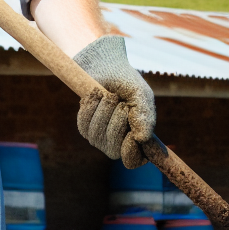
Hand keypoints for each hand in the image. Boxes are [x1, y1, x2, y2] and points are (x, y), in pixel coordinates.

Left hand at [73, 36, 155, 167]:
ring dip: (103, 112)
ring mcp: (100, 137)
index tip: (132, 135)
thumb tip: (142, 139)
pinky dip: (90, 107)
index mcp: (138, 138)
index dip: (130, 151)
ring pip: (96, 136)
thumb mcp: (141, 96)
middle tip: (121, 104)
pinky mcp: (85, 128)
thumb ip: (145, 117)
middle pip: (112, 150)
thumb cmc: (128, 84)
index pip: (133, 160)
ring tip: (108, 96)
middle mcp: (119, 142)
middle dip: (116, 124)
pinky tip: (95, 97)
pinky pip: (83, 125)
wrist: (106, 68)